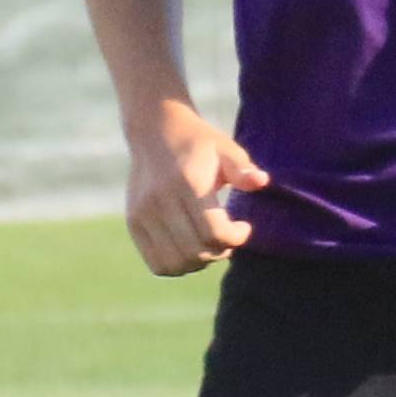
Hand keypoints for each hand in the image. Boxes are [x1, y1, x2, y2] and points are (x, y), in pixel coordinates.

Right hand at [122, 99, 264, 275]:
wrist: (155, 131)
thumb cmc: (199, 143)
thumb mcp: (225, 149)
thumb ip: (243, 169)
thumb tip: (261, 181)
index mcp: (187, 183)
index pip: (214, 232)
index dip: (236, 238)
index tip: (244, 227)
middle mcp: (161, 200)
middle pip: (197, 252)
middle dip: (221, 251)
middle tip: (228, 236)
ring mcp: (143, 214)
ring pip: (176, 263)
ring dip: (200, 262)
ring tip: (209, 244)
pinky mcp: (134, 223)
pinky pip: (157, 264)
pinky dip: (178, 265)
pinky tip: (189, 248)